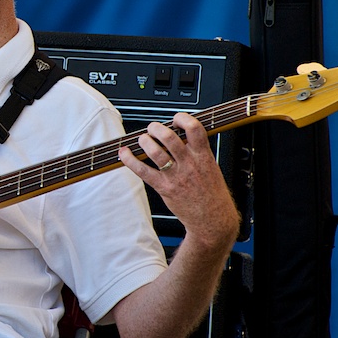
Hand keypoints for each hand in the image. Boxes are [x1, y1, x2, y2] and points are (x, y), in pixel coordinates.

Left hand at [118, 112, 239, 250]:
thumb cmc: (212, 194)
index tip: (175, 119)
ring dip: (144, 141)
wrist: (213, 219)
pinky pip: (143, 171)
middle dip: (156, 128)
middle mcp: (189, 163)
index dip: (182, 118)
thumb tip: (183, 136)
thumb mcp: (211, 167)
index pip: (194, 128)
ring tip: (142, 139)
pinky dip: (130, 160)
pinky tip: (124, 153)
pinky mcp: (164, 188)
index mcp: (203, 156)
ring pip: (155, 151)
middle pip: (169, 137)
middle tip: (153, 129)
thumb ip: (197, 151)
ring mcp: (176, 175)